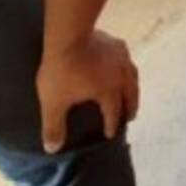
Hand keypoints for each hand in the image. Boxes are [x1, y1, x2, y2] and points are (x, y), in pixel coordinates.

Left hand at [37, 30, 138, 153]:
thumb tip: (52, 149)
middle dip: (130, 107)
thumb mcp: (53, 103)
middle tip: (130, 116)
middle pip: (131, 95)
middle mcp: (121, 77)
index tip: (111, 134)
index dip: (112, 125)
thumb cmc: (62, 71)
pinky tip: (121, 64)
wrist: (68, 35)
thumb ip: (54, 126)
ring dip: (133, 87)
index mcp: (109, 92)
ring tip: (131, 92)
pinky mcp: (116, 43)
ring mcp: (121, 58)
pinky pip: (126, 58)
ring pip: (133, 76)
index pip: (113, 113)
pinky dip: (126, 67)